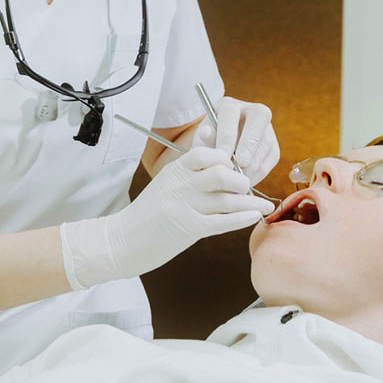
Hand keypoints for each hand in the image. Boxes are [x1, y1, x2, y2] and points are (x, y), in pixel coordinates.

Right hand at [59, 147, 274, 288]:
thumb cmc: (146, 213)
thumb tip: (212, 141)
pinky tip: (253, 217)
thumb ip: (188, 168)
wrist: (121, 241)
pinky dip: (242, 219)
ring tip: (262, 206)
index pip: (204, 153)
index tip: (234, 166)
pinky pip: (222, 222)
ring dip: (250, 203)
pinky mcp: (187, 230)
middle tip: (247, 187)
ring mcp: (183, 208)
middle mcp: (179, 186)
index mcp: (173, 171)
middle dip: (240, 180)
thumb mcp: (164, 183)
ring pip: (227, 200)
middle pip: (220, 174)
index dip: (224, 157)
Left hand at [189, 97, 279, 184]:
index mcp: (229, 105)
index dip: (228, 136)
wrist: (218, 154)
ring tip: (238, 178)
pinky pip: (271, 158)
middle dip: (249, 143)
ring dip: (254, 163)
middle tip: (240, 165)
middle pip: (259, 117)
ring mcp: (266, 127)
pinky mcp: (273, 145)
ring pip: (266, 142)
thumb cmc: (207, 146)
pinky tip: (246, 180)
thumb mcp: (202, 141)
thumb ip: (204, 138)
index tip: (223, 157)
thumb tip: (206, 133)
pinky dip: (259, 172)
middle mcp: (252, 110)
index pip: (231, 114)